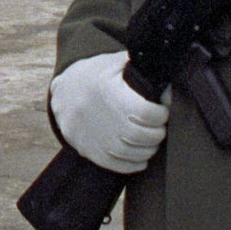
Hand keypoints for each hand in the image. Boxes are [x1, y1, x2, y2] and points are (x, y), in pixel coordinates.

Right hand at [49, 51, 169, 174]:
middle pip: (143, 136)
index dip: (161, 113)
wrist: (63, 92)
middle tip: (159, 126)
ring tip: (151, 140)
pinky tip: (141, 157)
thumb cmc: (94, 76)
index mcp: (110, 94)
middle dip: (158, 132)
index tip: (162, 109)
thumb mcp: (114, 64)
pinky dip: (134, 164)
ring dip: (149, 149)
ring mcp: (94, 137)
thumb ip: (140, 68)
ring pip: (132, 153)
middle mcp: (102, 118)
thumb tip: (167, 83)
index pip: (147, 113)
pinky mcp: (89, 150)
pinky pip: (117, 165)